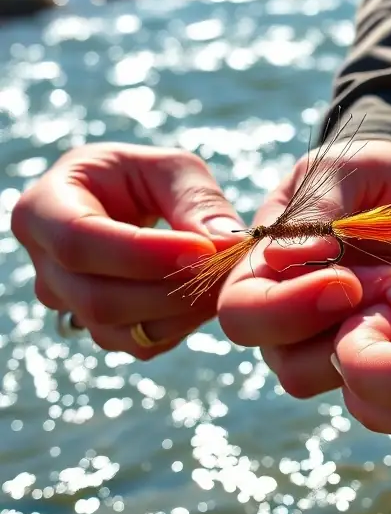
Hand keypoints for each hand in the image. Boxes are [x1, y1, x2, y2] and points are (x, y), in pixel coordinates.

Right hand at [11, 143, 243, 356]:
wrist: (125, 205)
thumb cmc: (141, 179)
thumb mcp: (169, 170)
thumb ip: (197, 201)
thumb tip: (226, 244)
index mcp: (42, 208)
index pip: (78, 241)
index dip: (142, 253)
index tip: (204, 250)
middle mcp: (44, 264)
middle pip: (97, 298)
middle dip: (170, 290)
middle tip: (225, 270)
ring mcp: (68, 304)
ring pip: (118, 329)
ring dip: (181, 312)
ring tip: (221, 280)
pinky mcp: (99, 329)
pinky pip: (140, 343)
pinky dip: (181, 326)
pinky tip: (204, 296)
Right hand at [217, 138, 390, 396]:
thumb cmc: (374, 175)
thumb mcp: (346, 171)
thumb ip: (315, 209)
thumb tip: (283, 259)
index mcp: (259, 264)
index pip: (240, 310)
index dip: (287, 307)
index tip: (346, 279)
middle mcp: (280, 312)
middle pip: (280, 359)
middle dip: (334, 328)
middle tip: (387, 281)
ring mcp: (321, 342)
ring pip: (323, 379)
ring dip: (366, 341)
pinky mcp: (363, 357)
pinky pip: (367, 384)